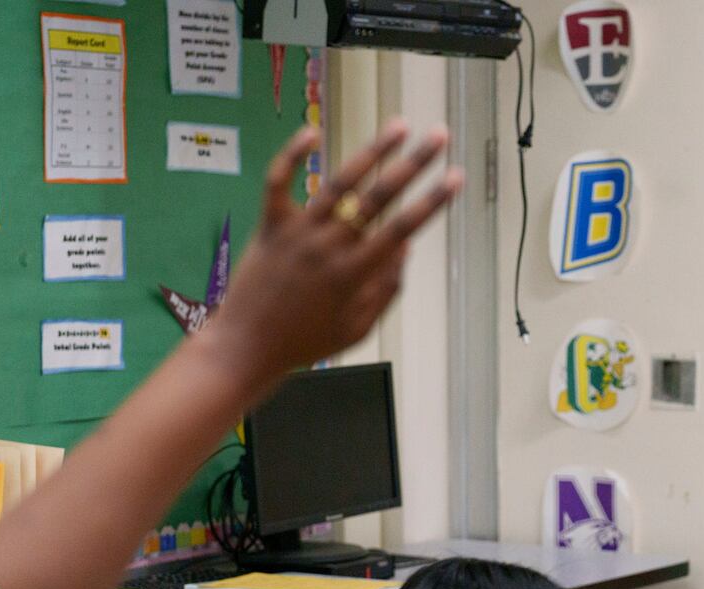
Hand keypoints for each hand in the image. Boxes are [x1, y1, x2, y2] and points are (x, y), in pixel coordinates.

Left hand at [210, 121, 463, 378]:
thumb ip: (385, 290)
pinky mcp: (270, 226)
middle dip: (414, 164)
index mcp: (354, 275)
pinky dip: (293, 156)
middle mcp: (329, 247)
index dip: (433, 201)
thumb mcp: (357, 329)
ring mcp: (298, 233)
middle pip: (379, 197)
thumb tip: (405, 249)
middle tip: (438, 137)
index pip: (404, 229)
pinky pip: (279, 183)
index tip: (456, 178)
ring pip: (340, 183)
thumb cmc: (305, 343)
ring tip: (398, 126)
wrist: (246, 347)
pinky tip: (312, 133)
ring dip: (373, 151)